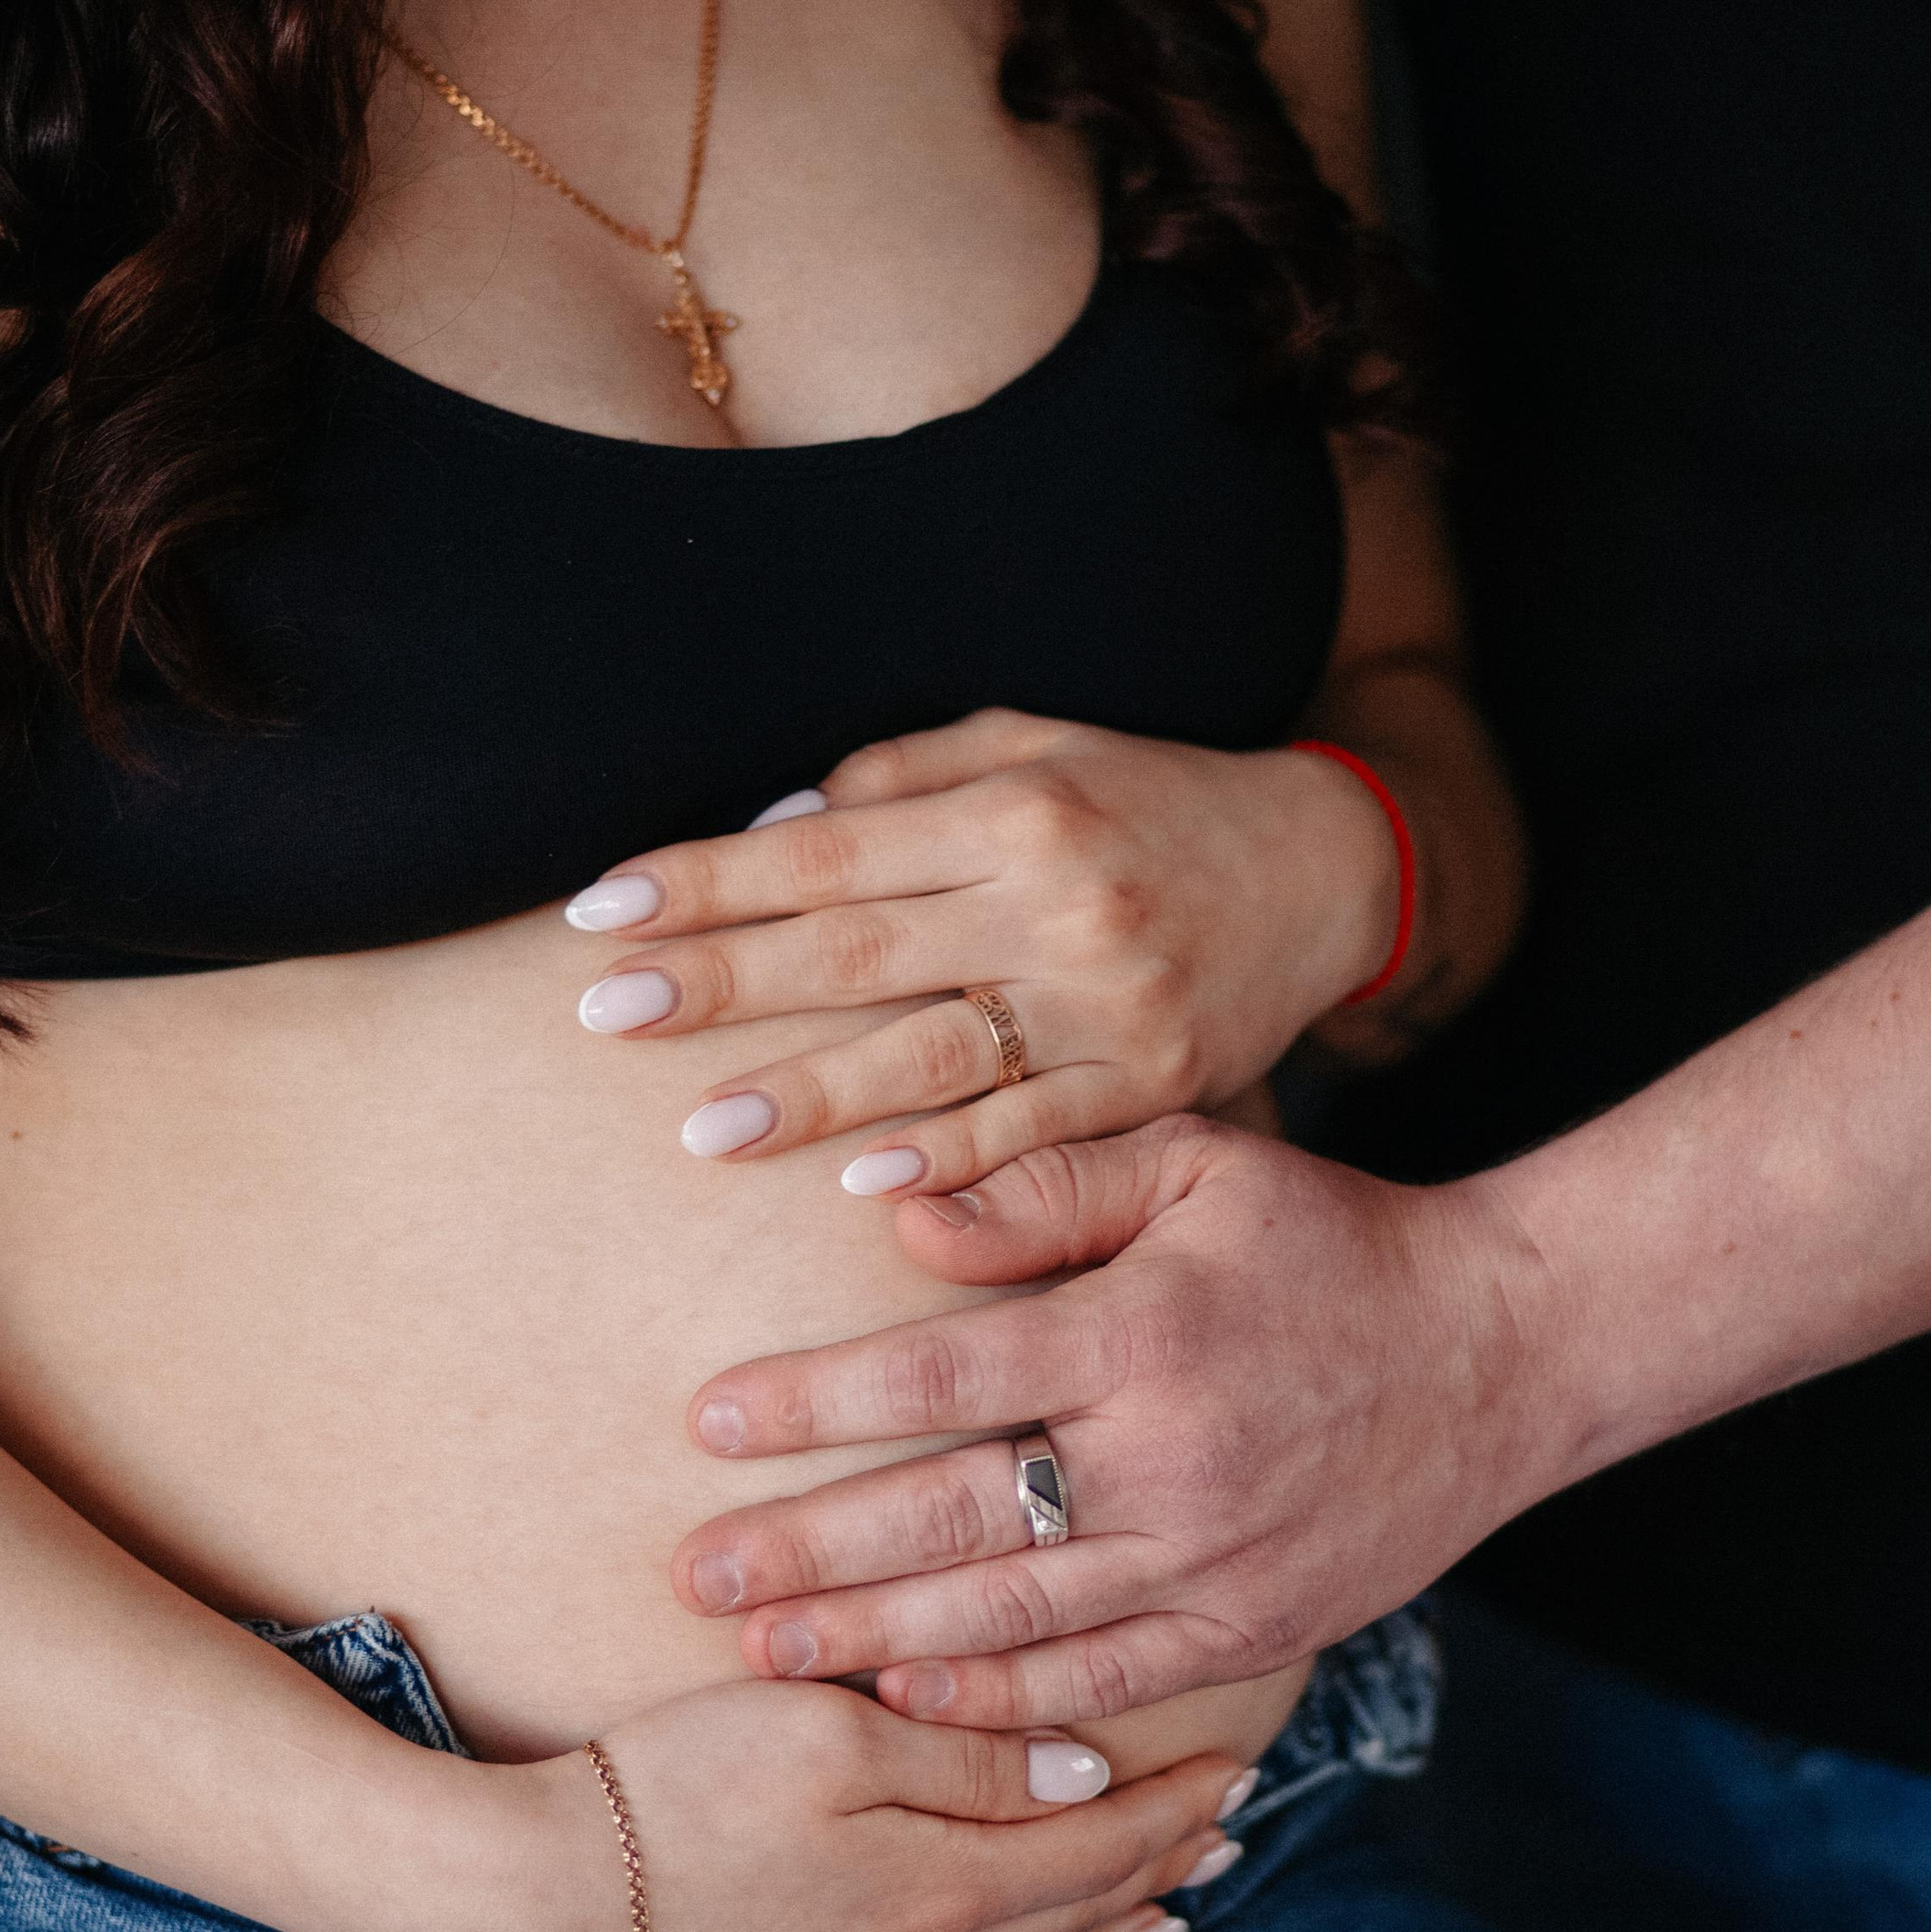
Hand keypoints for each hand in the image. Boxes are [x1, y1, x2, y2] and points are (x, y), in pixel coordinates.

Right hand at [397, 1674, 1249, 1931]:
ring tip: (1159, 1922)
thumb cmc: (667, 1790)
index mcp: (939, 1890)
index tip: (1236, 1772)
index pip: (1096, 1849)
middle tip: (1222, 1838)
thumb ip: (963, 1760)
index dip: (1172, 1810)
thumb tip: (1084, 1781)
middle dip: (1156, 1874)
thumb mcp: (822, 1732)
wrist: (526, 1912)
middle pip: (1071, 1926)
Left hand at [565, 709, 1399, 1195]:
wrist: (1328, 870)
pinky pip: (1033, 1133)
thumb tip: (770, 830)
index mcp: (1015, 808)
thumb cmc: (1150, 800)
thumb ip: (899, 778)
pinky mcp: (1153, 1085)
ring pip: (934, 1056)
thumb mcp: (1036, 745)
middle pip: (860, 951)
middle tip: (607, 1016)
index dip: (709, 879)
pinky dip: (945, 1162)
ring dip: (811, 1097)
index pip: (828, 849)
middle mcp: (1057, 902)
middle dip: (723, 985)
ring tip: (702, 1131)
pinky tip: (860, 1186)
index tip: (602, 909)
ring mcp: (1108, 1003)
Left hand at [668, 1118, 1550, 1729]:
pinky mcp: (1249, 1634)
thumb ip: (1048, 1183)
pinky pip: (1104, 1683)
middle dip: (810, 1552)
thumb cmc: (1329, 1241)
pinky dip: (1002, 1704)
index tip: (707, 1419)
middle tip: (693, 1574)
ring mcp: (1214, 1564)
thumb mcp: (1200, 1163)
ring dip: (874, 1641)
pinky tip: (908, 1705)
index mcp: (1145, 1334)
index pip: (944, 1374)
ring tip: (759, 1652)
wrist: (1502, 1353)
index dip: (815, 1402)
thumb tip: (900, 1216)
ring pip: (1012, 1619)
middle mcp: (1173, 1463)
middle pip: (953, 1518)